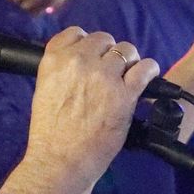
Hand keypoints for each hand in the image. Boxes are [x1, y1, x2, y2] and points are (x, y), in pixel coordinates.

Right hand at [1, 28, 158, 193]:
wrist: (59, 161)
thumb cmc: (50, 133)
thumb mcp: (44, 90)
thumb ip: (62, 70)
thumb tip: (83, 61)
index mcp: (55, 59)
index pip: (76, 33)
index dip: (88, 45)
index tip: (92, 57)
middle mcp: (79, 62)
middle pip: (105, 40)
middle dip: (109, 55)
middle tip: (110, 73)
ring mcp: (103, 77)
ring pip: (126, 51)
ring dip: (129, 63)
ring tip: (127, 78)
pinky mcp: (124, 94)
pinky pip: (145, 68)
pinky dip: (149, 71)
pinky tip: (147, 78)